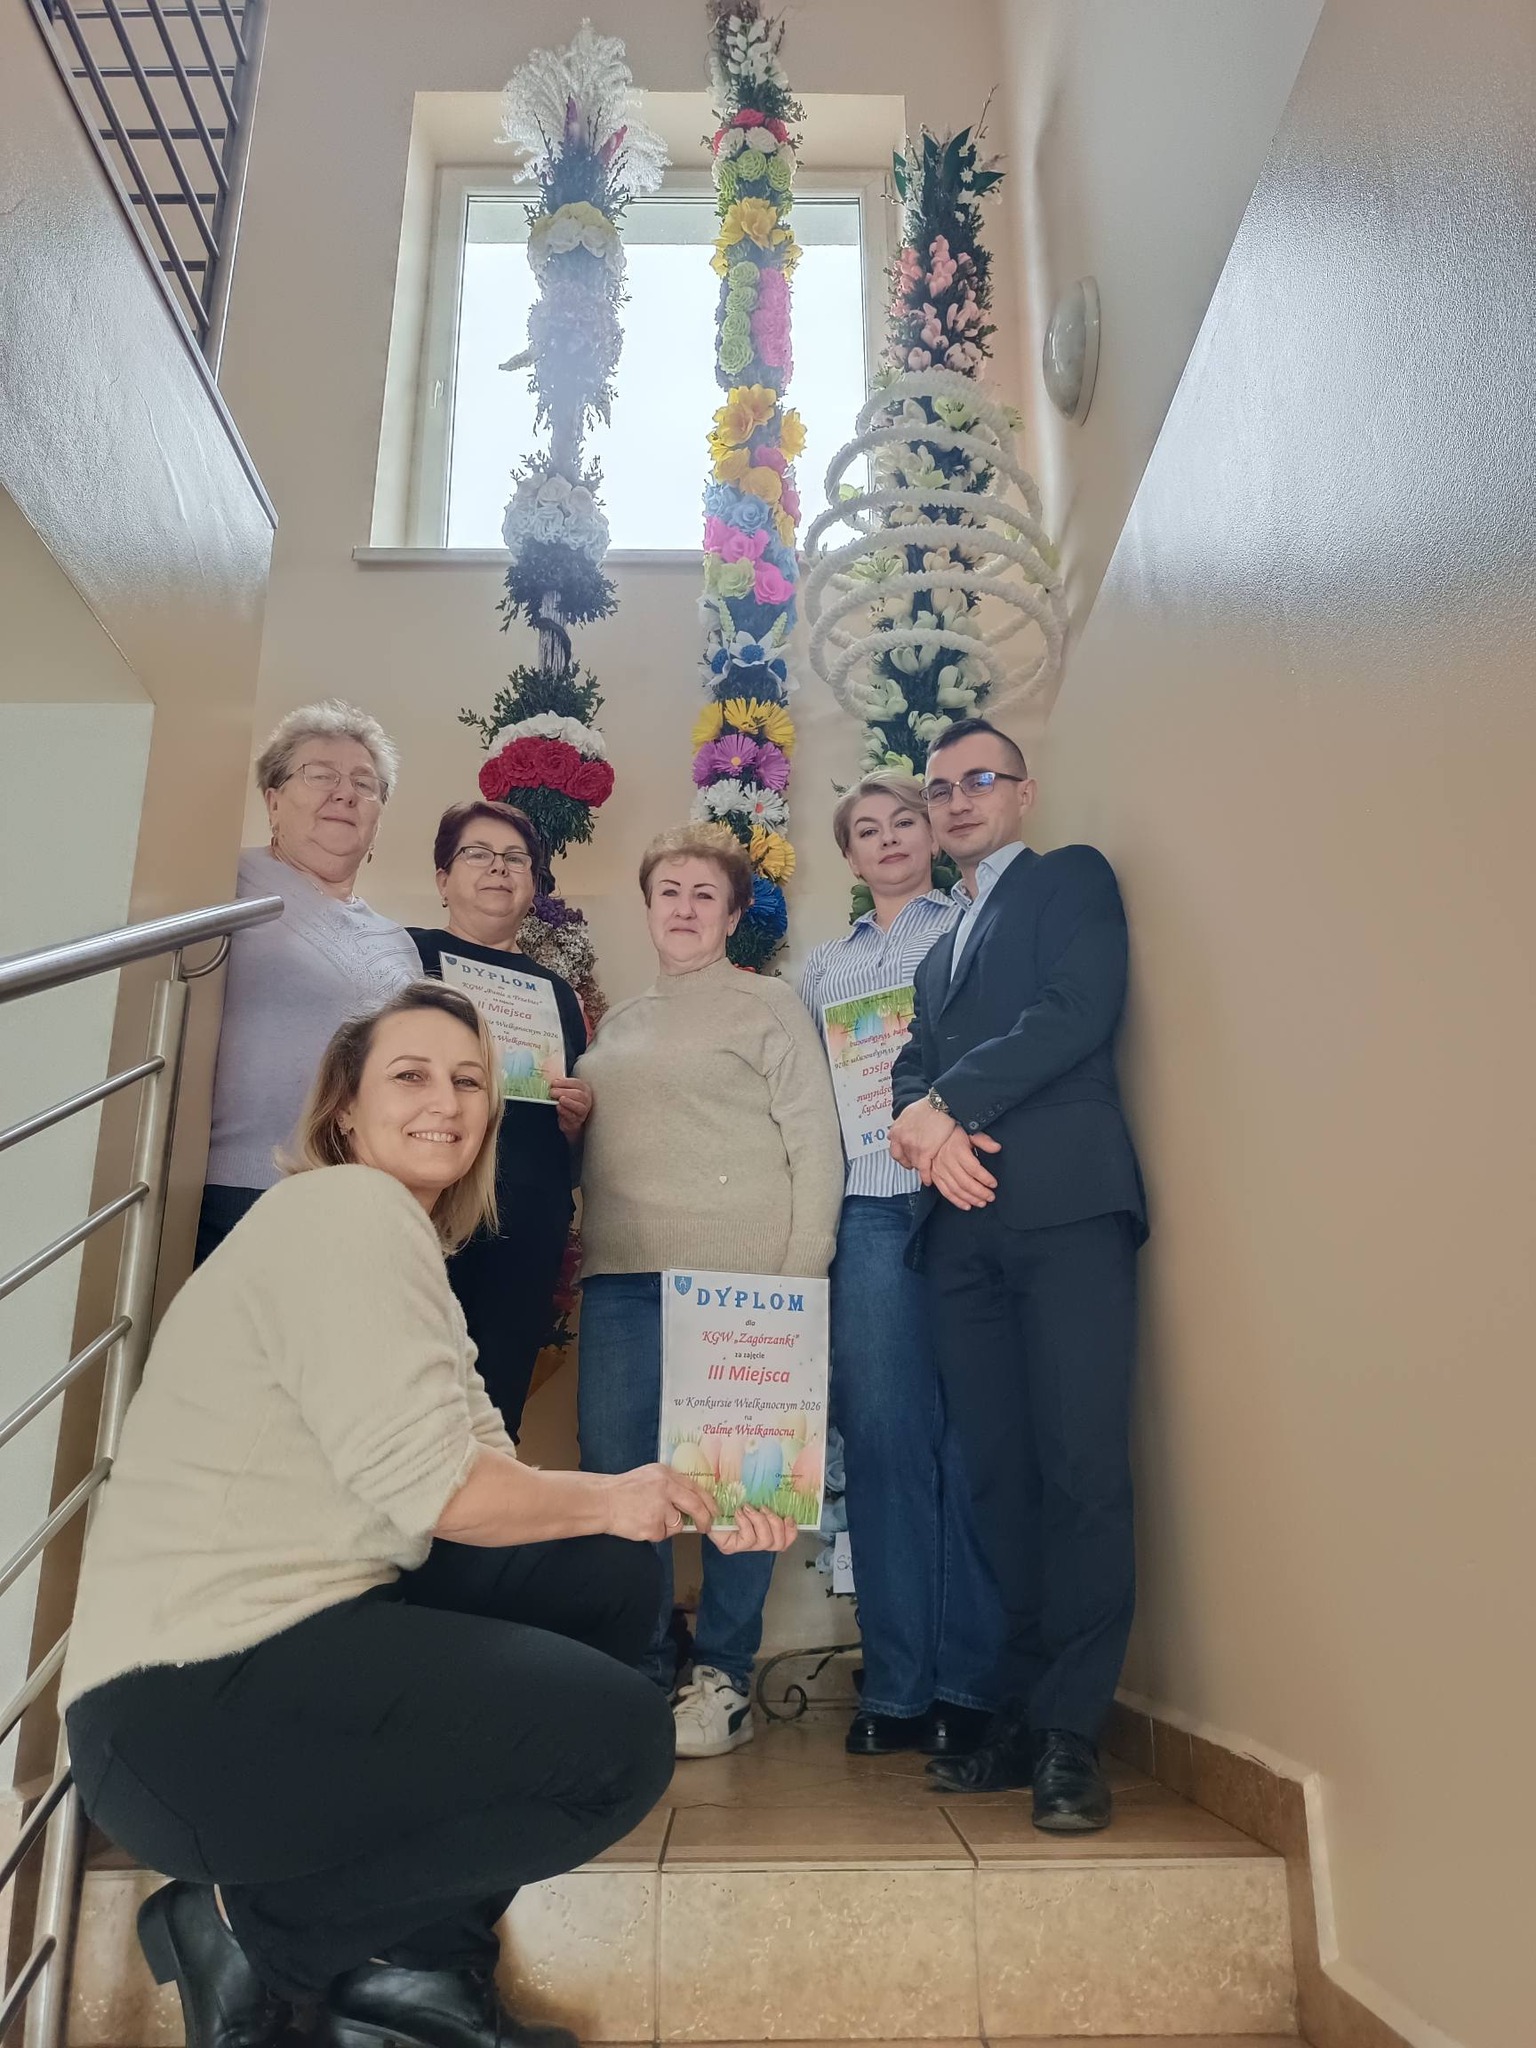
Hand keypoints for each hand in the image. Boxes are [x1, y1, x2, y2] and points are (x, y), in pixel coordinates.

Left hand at [550, 1076, 592, 1138]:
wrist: (568, 1120)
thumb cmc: (567, 1103)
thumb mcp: (565, 1092)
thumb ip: (560, 1087)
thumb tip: (552, 1082)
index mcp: (583, 1089)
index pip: (577, 1083)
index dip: (565, 1082)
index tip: (554, 1083)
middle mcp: (585, 1100)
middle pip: (578, 1095)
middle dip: (564, 1092)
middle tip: (553, 1092)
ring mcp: (582, 1112)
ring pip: (579, 1106)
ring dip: (568, 1102)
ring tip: (560, 1099)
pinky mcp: (576, 1121)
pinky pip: (572, 1116)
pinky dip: (565, 1111)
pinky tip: (559, 1107)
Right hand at [601, 1464, 718, 1542]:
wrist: (603, 1501)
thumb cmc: (625, 1489)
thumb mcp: (651, 1475)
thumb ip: (671, 1484)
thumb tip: (694, 1500)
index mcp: (666, 1475)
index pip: (696, 1488)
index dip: (708, 1502)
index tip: (714, 1511)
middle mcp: (665, 1489)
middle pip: (696, 1507)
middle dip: (704, 1519)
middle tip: (706, 1526)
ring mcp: (659, 1509)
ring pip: (677, 1524)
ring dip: (668, 1525)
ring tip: (648, 1516)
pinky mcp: (652, 1527)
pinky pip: (663, 1535)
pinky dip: (655, 1532)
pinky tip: (641, 1523)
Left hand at [708, 1505, 799, 1555]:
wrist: (703, 1505)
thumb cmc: (728, 1501)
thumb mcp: (752, 1500)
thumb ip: (765, 1503)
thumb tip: (783, 1499)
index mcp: (762, 1533)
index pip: (784, 1542)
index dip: (791, 1532)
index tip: (789, 1517)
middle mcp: (754, 1543)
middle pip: (777, 1543)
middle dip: (775, 1523)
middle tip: (763, 1508)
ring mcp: (742, 1547)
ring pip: (764, 1542)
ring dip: (759, 1521)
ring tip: (749, 1508)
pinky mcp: (730, 1547)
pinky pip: (747, 1539)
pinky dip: (746, 1523)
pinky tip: (739, 1513)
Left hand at [889, 1097, 954, 1177]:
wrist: (941, 1104)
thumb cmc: (928, 1106)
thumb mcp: (907, 1113)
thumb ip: (900, 1125)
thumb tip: (892, 1133)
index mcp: (896, 1131)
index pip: (895, 1152)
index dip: (902, 1157)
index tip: (907, 1159)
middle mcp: (902, 1140)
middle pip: (905, 1159)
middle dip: (912, 1162)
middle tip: (919, 1163)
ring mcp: (912, 1147)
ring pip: (914, 1164)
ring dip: (920, 1167)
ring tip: (927, 1168)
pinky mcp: (925, 1152)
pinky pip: (923, 1169)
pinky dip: (926, 1176)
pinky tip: (928, 1180)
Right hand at [931, 1127, 1000, 1209]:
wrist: (933, 1133)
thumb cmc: (954, 1134)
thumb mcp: (970, 1133)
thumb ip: (984, 1141)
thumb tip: (996, 1147)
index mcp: (957, 1150)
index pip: (974, 1169)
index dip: (985, 1178)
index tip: (993, 1184)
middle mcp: (947, 1161)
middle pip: (966, 1182)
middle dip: (980, 1192)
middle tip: (990, 1197)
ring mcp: (940, 1170)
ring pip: (956, 1189)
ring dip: (970, 1198)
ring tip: (981, 1203)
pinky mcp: (935, 1176)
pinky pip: (945, 1192)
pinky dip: (956, 1201)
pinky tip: (966, 1205)